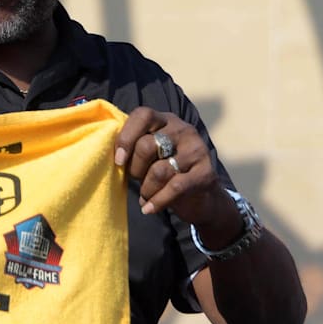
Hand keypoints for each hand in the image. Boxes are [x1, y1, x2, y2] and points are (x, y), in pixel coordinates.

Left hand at [114, 107, 237, 232]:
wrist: (201, 196)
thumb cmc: (166, 171)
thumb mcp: (151, 154)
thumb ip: (134, 147)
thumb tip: (116, 157)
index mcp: (165, 120)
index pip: (143, 115)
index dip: (126, 137)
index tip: (118, 160)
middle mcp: (183, 130)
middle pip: (146, 146)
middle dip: (135, 169)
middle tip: (137, 179)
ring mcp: (196, 150)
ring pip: (159, 170)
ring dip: (146, 188)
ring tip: (146, 195)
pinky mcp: (206, 173)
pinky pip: (174, 187)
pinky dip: (157, 201)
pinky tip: (149, 208)